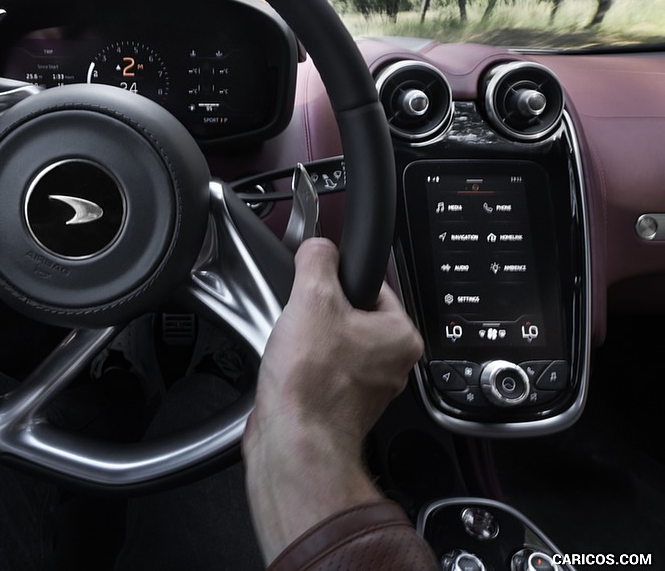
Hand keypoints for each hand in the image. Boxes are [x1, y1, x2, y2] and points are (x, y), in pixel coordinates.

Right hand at [243, 237, 423, 562]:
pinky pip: (319, 370)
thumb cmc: (312, 384)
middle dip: (318, 314)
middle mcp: (391, 364)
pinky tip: (288, 371)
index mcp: (400, 336)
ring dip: (307, 341)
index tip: (315, 287)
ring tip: (293, 349)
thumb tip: (317, 247)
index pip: (371, 284)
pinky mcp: (338, 405)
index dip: (336, 280)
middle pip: (348, 313)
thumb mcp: (311, 297)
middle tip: (301, 322)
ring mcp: (365, 387)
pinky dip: (300, 366)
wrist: (293, 441)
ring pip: (331, 343)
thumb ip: (317, 260)